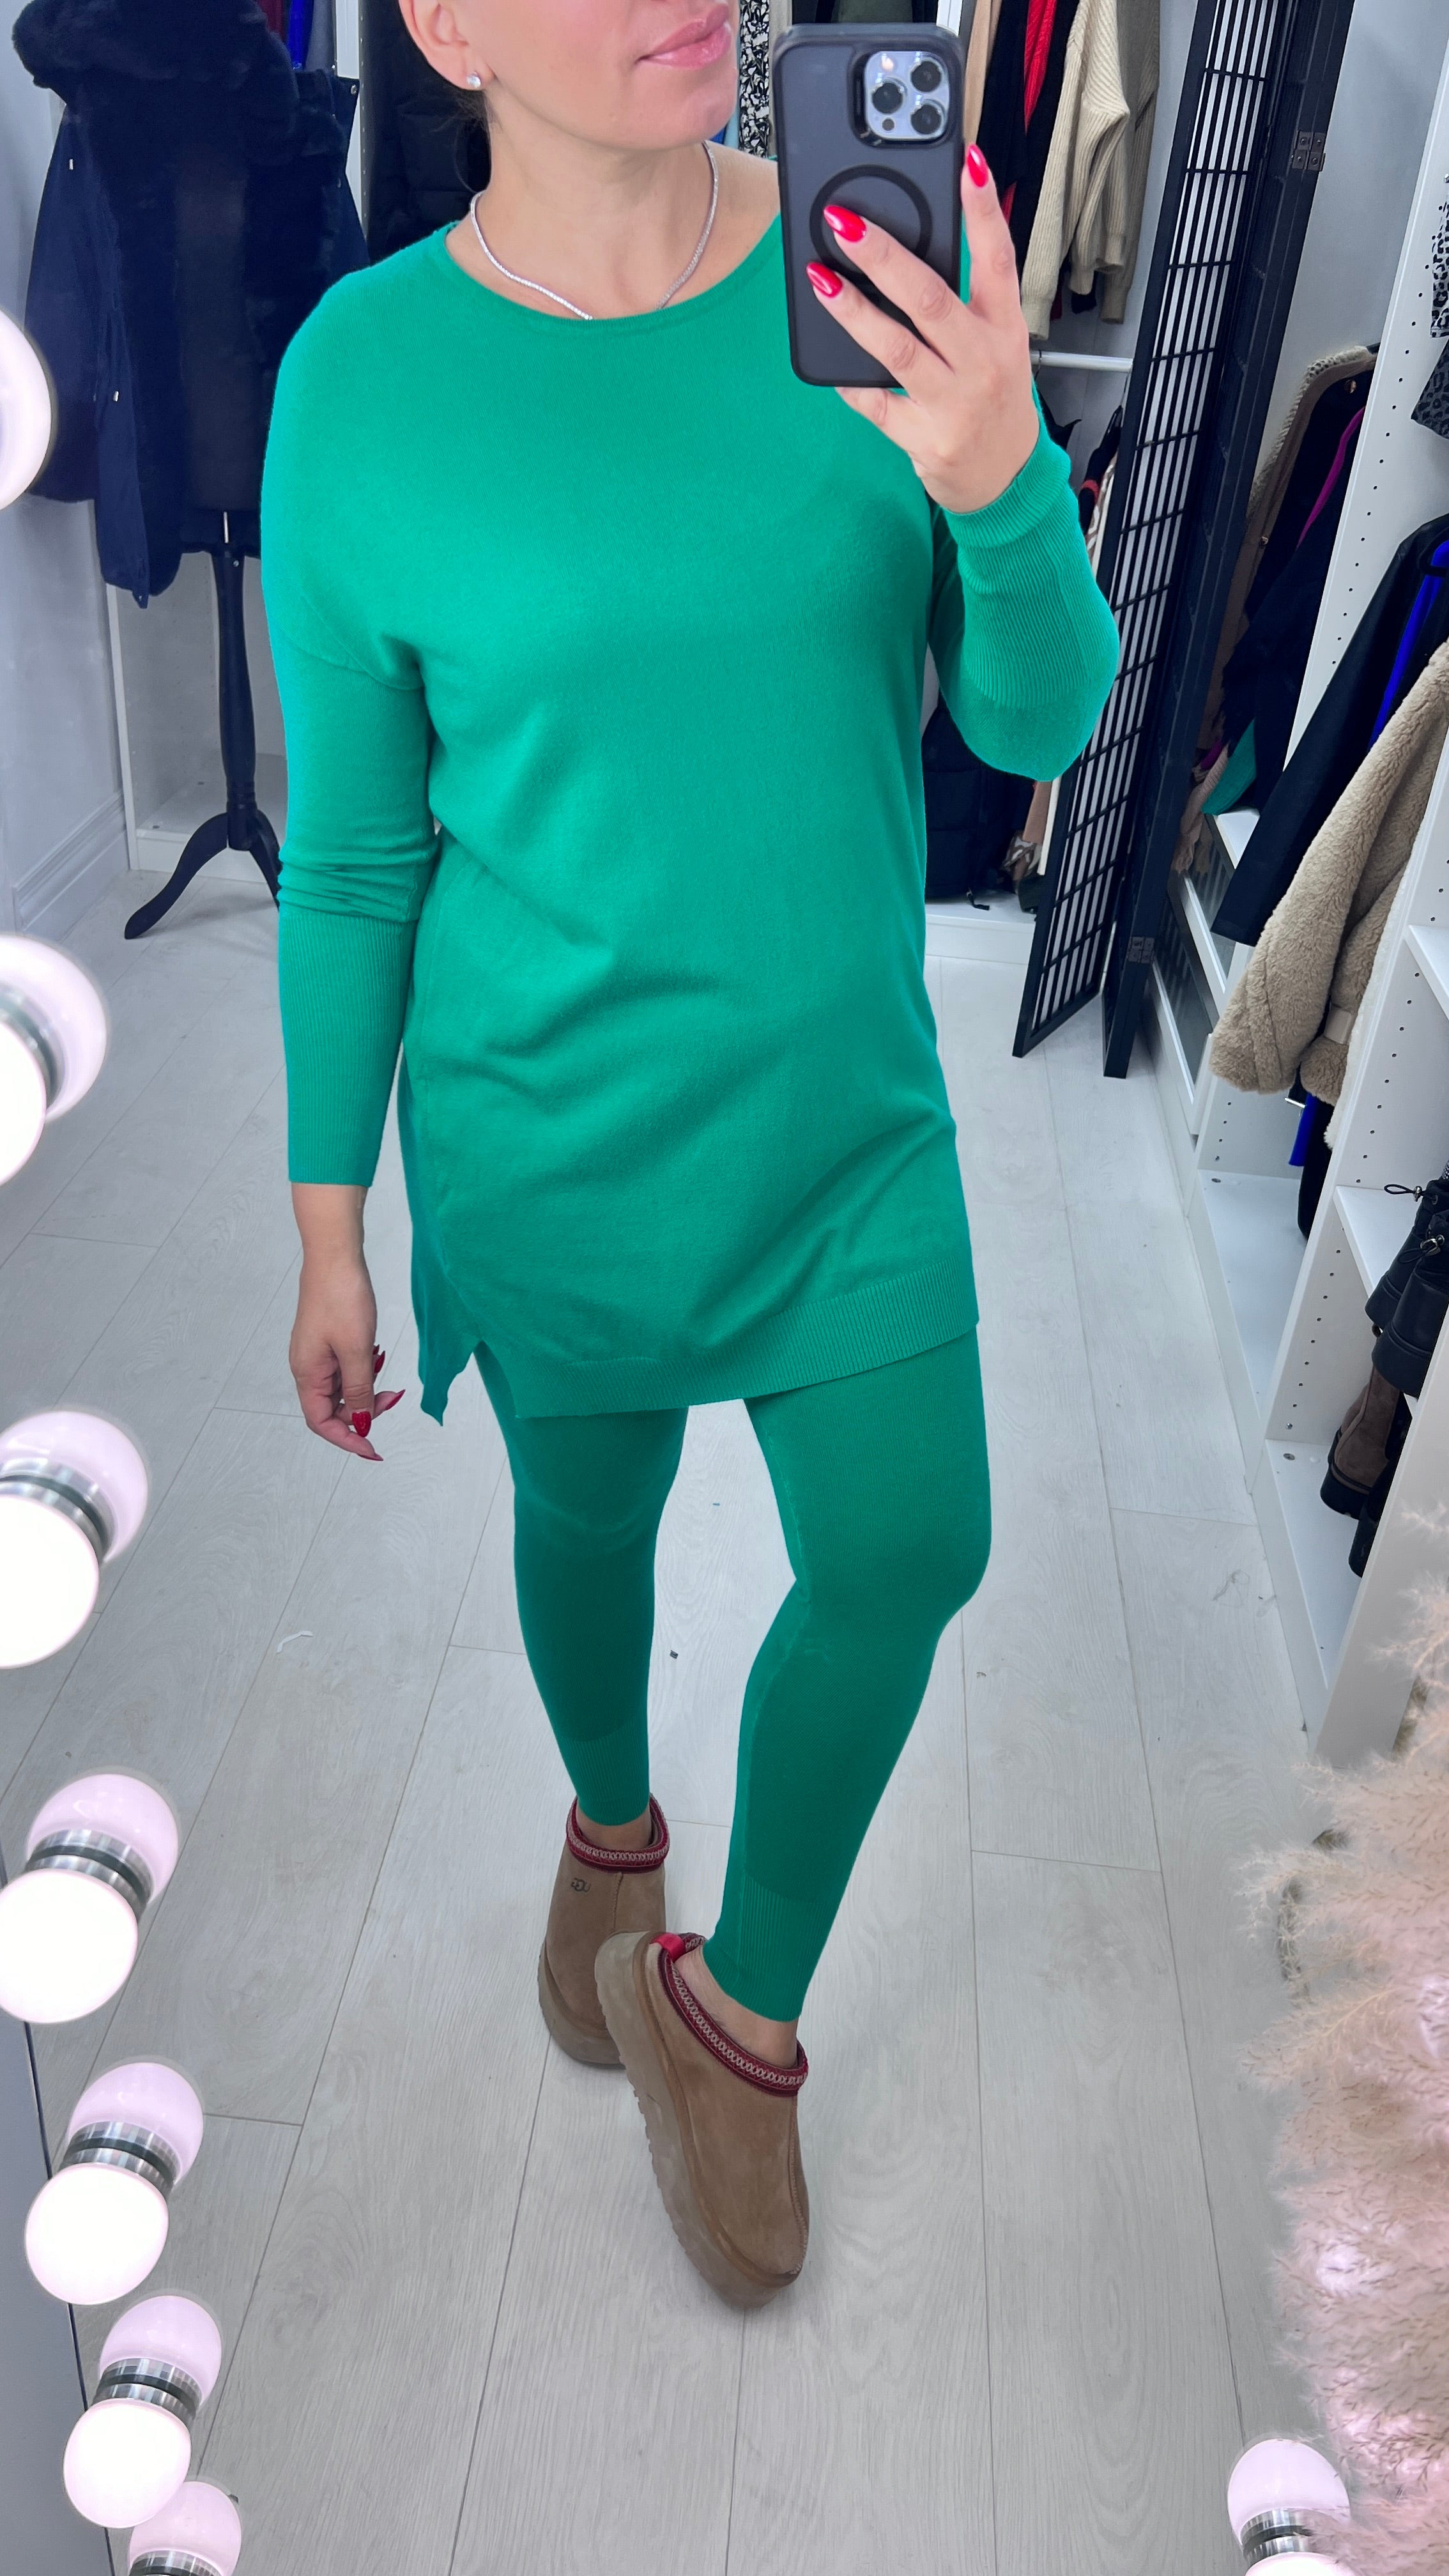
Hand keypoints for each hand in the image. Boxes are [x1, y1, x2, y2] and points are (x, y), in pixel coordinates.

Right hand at [289, 1183, 404, 1460]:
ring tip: (388, 1376)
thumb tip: (360, 1424)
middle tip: (393, 1399)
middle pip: (333, 1408)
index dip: (347, 1439)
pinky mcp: (328, 1340)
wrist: (335, 1256)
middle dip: (364, 1411)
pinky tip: (377, 1355)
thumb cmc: (341, 1299)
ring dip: (367, 1389)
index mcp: (307, 1374)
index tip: (373, 1449)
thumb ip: (358, 1391)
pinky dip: (365, 1370)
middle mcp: (307, 1367)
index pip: (322, 1422)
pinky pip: (346, 1368)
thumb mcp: (356, 1351)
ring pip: (343, 1388)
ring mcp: (317, 1354)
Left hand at [805, 143, 1038, 517]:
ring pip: (897, 349)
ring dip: (853, 311)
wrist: (1005, 480)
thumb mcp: (997, 345)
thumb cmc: (993, 401)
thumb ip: (965, 303)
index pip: (998, 258)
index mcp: (1005, 328)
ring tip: (821, 278)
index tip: (969, 162)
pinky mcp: (926, 438)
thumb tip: (907, 252)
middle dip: (884, 257)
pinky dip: (849, 380)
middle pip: (930, 298)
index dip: (983, 209)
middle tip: (845, 223)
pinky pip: (876, 402)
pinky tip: (826, 361)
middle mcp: (983, 361)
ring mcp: (954, 403)